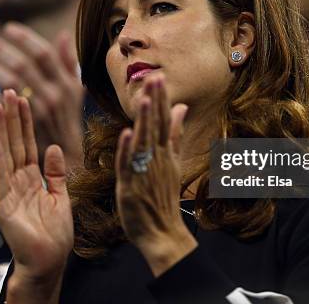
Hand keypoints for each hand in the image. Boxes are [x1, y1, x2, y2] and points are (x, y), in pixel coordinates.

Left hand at [0, 23, 84, 171]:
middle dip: (1, 50)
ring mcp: (38, 111)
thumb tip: (63, 34)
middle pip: (23, 65)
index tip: (7, 28)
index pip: (43, 53)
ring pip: (10, 84)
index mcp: (64, 82)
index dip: (25, 38)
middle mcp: (53, 95)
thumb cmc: (69, 116)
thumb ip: (68, 62)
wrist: (68, 152)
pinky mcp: (24, 126)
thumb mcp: (75, 88)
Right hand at [0, 90, 72, 294]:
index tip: (24, 98)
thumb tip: (52, 146)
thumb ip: (55, 172)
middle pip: (15, 144)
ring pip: (6, 154)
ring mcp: (8, 192)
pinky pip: (2, 175)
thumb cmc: (55, 234)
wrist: (49, 262)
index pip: (28, 144)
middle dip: (12, 118)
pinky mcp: (3, 205)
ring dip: (2, 129)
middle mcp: (17, 182)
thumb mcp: (60, 196)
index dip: (26, 122)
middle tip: (8, 90)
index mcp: (31, 179)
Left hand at [114, 76, 195, 276]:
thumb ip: (175, 134)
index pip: (165, 121)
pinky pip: (129, 165)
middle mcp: (157, 158)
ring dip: (146, 121)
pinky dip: (128, 150)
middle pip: (157, 127)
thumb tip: (181, 108)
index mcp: (165, 152)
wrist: (162, 231)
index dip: (161, 100)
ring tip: (146, 99)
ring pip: (144, 141)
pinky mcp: (131, 185)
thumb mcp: (172, 161)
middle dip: (156, 102)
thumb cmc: (163, 196)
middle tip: (155, 77)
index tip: (159, 77)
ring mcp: (144, 171)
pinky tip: (127, 134)